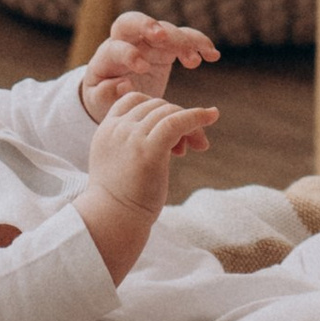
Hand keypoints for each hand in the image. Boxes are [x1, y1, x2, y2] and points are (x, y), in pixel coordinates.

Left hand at [79, 9, 217, 124]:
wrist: (117, 95)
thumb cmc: (106, 100)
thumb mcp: (101, 103)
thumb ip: (106, 95)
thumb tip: (123, 84)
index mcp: (107, 57)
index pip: (115, 46)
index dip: (128, 54)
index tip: (142, 68)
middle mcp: (127, 42)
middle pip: (134, 22)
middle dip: (148, 26)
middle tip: (162, 37)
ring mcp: (148, 41)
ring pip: (166, 29)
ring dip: (182, 40)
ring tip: (197, 60)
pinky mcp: (167, 46)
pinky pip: (185, 38)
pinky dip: (199, 43)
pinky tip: (212, 55)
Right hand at [88, 90, 212, 215]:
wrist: (113, 221)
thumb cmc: (120, 199)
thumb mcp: (118, 161)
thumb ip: (134, 142)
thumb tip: (170, 136)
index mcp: (107, 128)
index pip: (135, 99)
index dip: (158, 108)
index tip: (170, 130)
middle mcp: (118, 128)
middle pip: (158, 106)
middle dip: (178, 119)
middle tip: (190, 146)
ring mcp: (132, 137)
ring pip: (170, 113)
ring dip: (189, 126)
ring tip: (194, 148)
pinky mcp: (149, 150)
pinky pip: (178, 121)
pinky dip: (197, 116)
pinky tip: (212, 116)